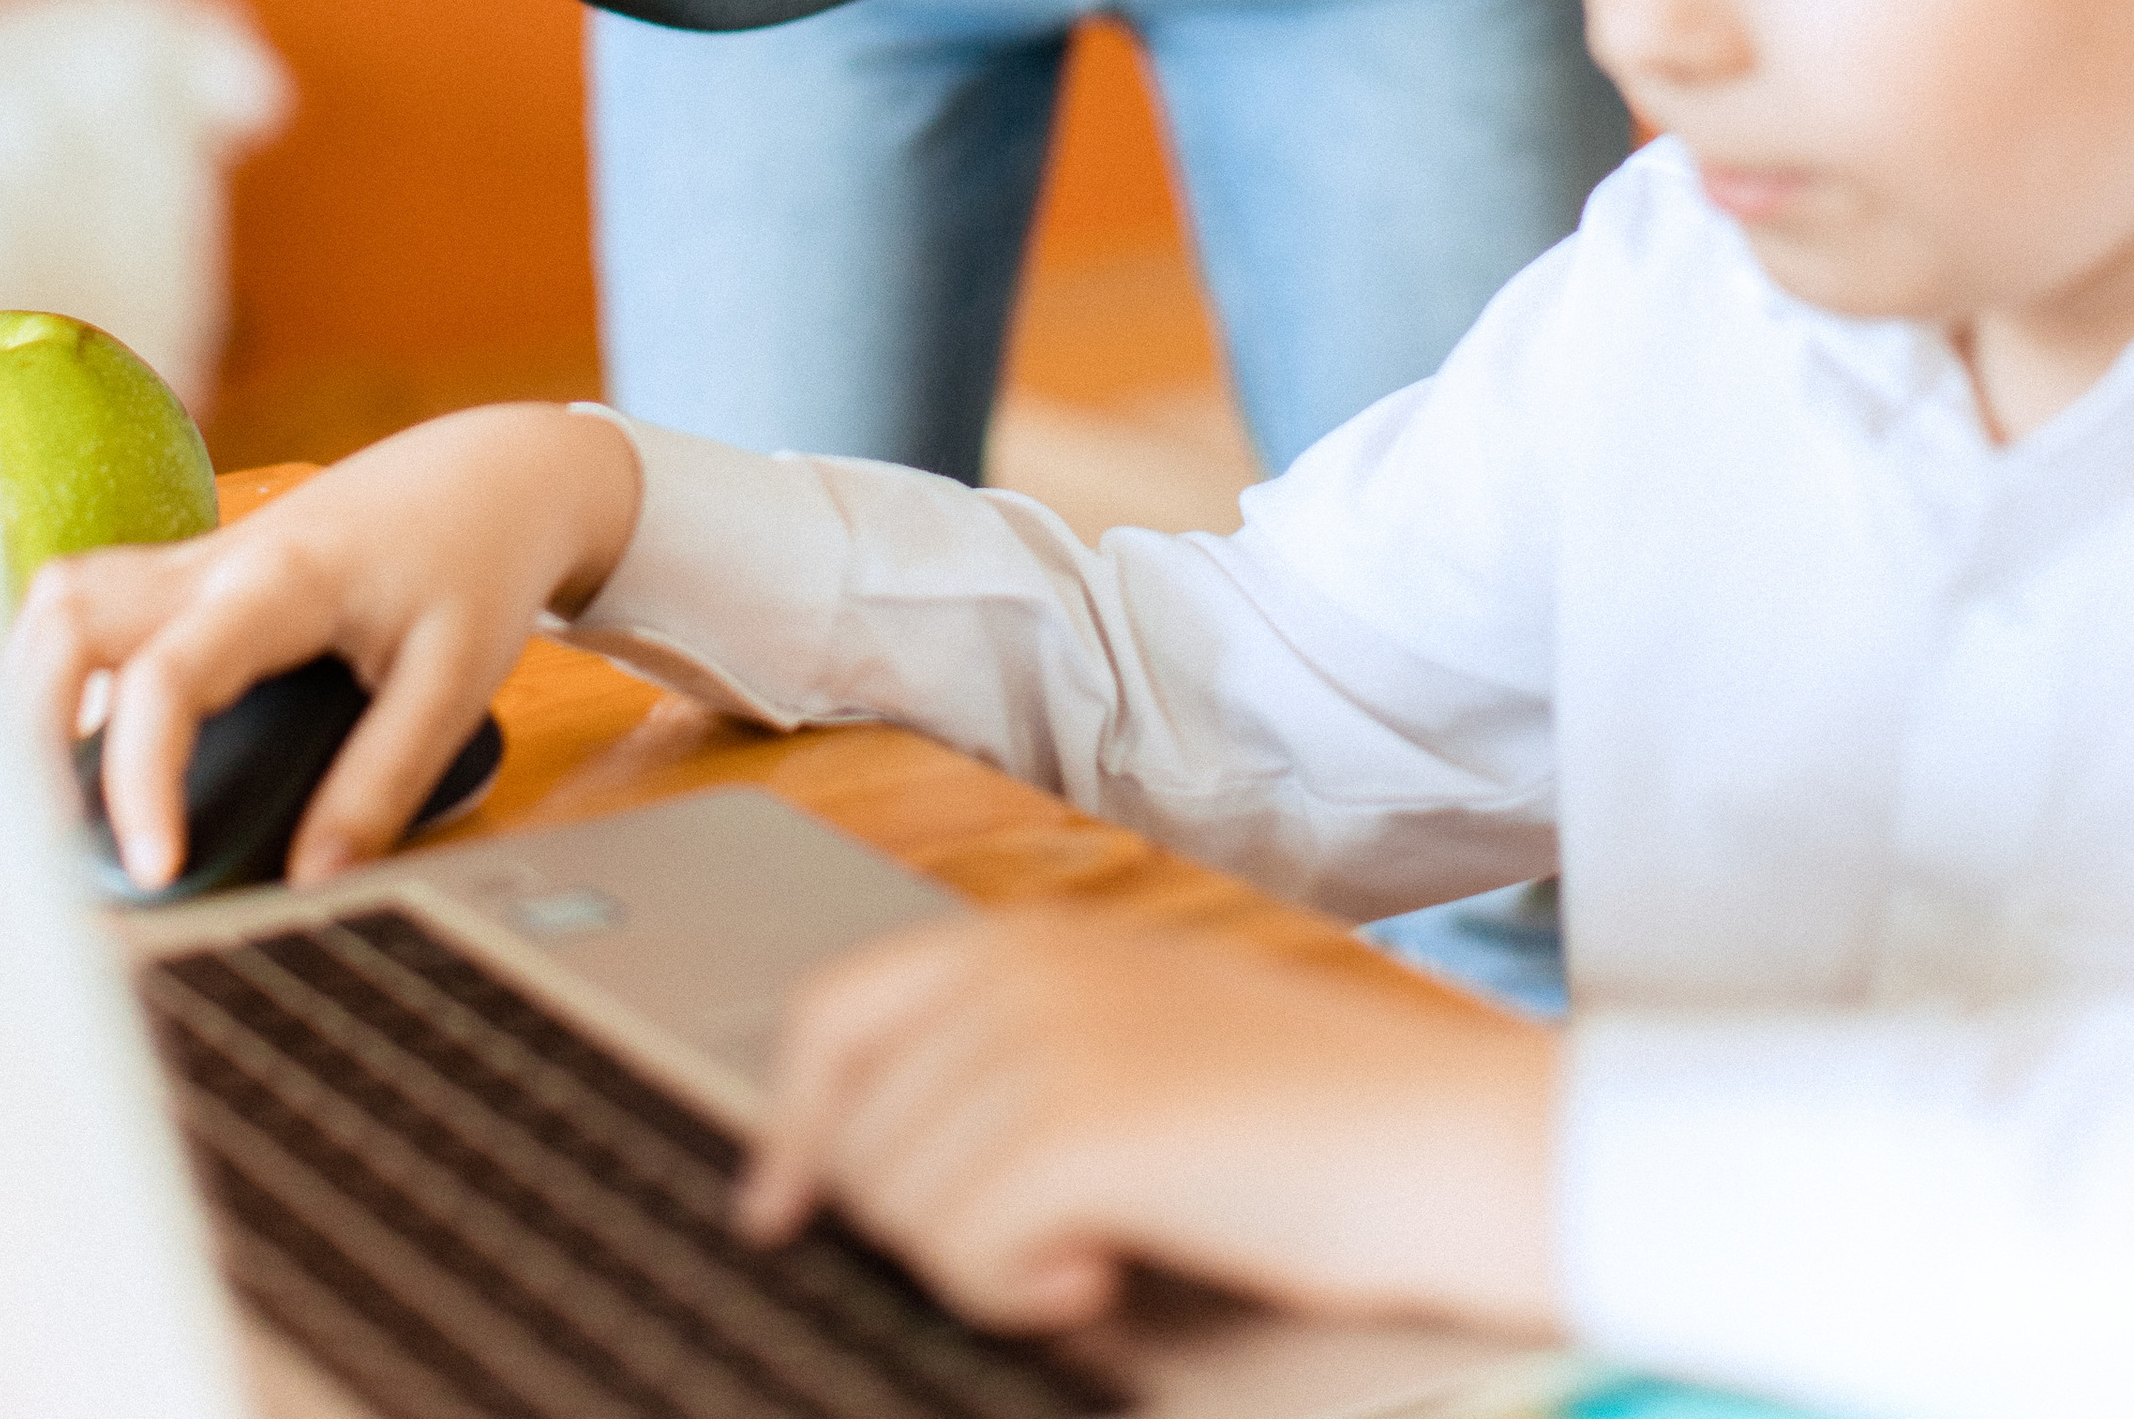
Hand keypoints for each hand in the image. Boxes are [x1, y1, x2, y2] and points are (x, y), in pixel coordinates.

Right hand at [4, 405, 640, 892]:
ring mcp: (195, 558)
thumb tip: (312, 884)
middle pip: (66, 616)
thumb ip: (382, 783)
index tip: (154, 869)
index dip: (143, 778)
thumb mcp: (456, 679)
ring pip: (61, 602)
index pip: (169, 673)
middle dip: (28, 727)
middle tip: (48, 839)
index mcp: (282, 578)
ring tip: (46, 805)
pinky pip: (92, 609)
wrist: (494, 474)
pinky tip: (80, 750)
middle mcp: (216, 557)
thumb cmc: (477, 563)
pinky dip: (61, 674)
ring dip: (29, 694)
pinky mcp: (194, 572)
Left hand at [734, 912, 1560, 1341]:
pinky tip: (1102, 1277)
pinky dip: (1016, 1293)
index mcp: (1031, 940)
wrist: (1456, 1141)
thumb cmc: (1324, 1118)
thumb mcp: (1146, 1039)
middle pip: (859, 1129)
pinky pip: (961, 1248)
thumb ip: (1026, 1060)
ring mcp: (1048, 1041)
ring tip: (1091, 1255)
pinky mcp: (1084, 1130)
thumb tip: (886, 1153)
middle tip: (1036, 1253)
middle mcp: (1022, 969)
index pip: (835, 1012)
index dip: (789, 1122)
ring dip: (979, 1262)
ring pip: (902, 1199)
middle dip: (916, 1221)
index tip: (776, 1209)